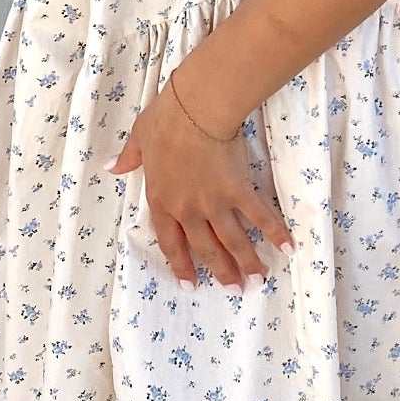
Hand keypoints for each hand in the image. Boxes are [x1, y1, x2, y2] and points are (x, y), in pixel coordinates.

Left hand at [108, 73, 293, 290]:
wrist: (196, 110)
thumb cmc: (166, 120)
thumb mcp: (139, 137)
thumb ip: (129, 158)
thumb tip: (112, 167)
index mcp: (162, 199)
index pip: (170, 241)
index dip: (181, 265)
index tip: (191, 285)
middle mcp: (188, 209)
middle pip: (205, 248)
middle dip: (220, 272)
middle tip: (233, 290)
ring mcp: (214, 203)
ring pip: (232, 241)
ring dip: (246, 263)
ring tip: (257, 280)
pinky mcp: (239, 191)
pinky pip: (259, 216)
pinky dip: (274, 233)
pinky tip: (287, 248)